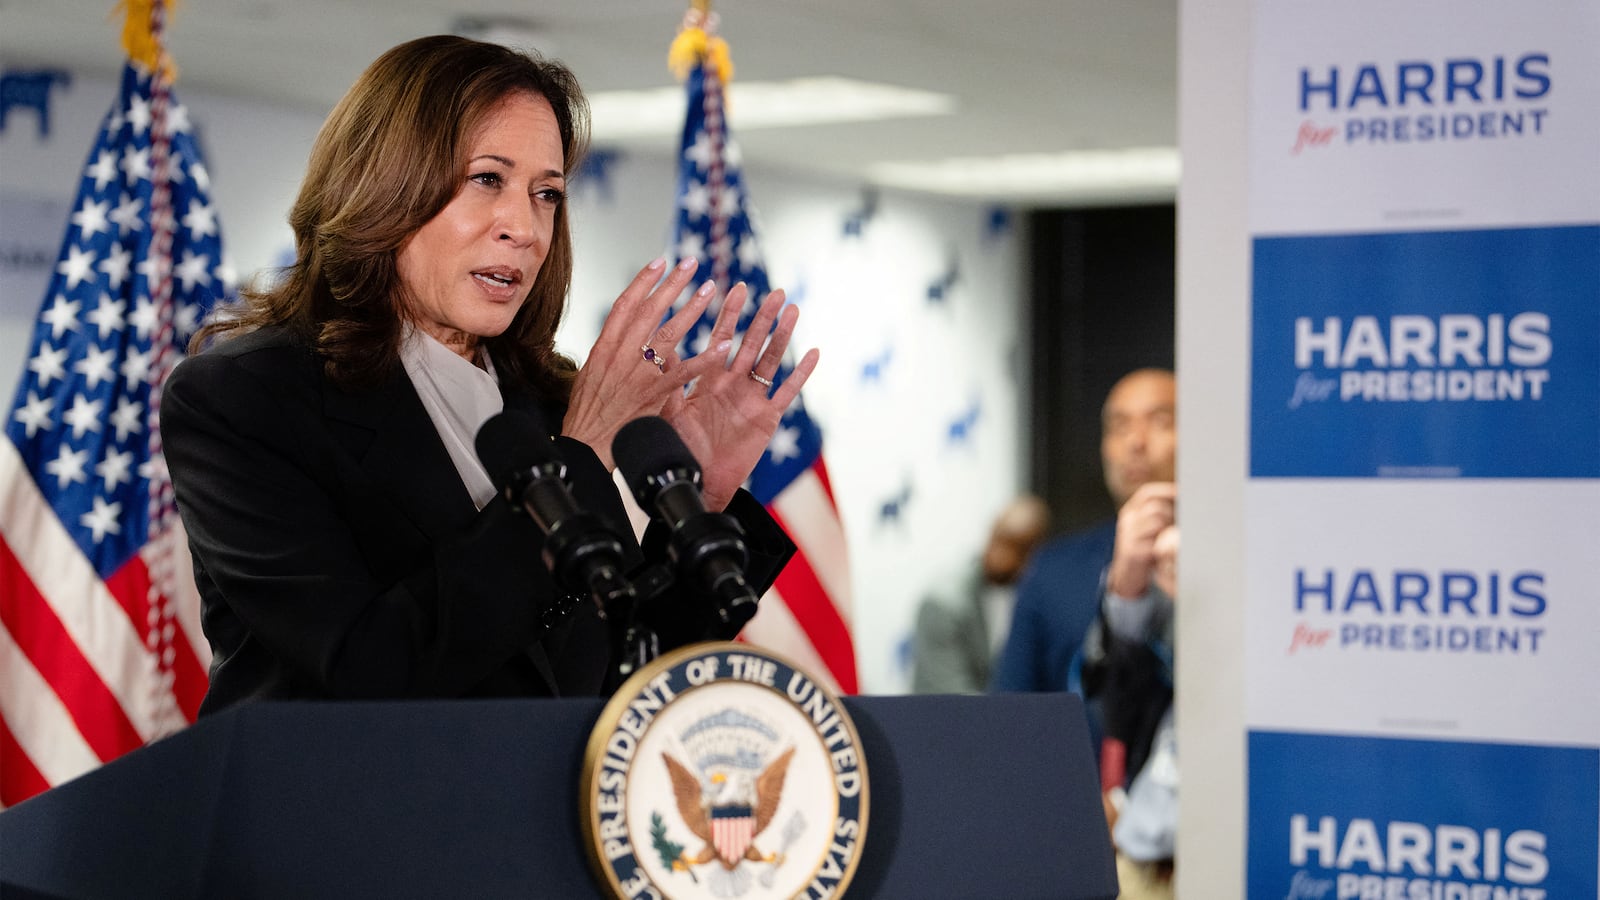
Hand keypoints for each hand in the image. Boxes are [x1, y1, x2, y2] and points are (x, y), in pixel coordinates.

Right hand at [561, 258, 732, 467]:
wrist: (587, 443)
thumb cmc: (588, 410)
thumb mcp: (592, 371)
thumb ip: (613, 350)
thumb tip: (627, 332)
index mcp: (604, 346)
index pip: (626, 304)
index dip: (644, 280)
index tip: (661, 262)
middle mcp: (621, 354)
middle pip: (650, 311)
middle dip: (672, 284)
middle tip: (692, 264)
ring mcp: (638, 373)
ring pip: (669, 334)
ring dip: (692, 309)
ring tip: (710, 289)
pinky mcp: (654, 393)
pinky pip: (685, 372)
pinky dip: (705, 358)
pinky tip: (724, 345)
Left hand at [662, 283, 818, 510]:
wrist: (694, 480)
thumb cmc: (678, 447)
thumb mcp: (670, 409)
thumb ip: (670, 378)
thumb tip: (658, 346)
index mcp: (710, 379)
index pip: (722, 338)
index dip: (730, 314)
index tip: (736, 287)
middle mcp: (734, 384)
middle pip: (752, 343)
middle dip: (763, 317)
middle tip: (776, 291)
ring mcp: (752, 400)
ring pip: (770, 361)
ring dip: (782, 336)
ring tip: (793, 310)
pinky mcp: (766, 419)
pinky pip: (786, 392)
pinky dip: (800, 373)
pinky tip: (813, 352)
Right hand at [1106, 482, 1175, 598]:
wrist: (1127, 575)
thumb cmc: (1145, 549)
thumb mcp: (1149, 528)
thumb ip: (1163, 514)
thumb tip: (1190, 501)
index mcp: (1131, 511)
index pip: (1147, 493)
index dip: (1167, 491)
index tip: (1184, 493)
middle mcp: (1127, 520)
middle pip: (1155, 507)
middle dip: (1172, 515)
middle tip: (1181, 525)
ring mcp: (1128, 536)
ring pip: (1156, 522)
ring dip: (1169, 529)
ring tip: (1174, 539)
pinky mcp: (1132, 552)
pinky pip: (1155, 542)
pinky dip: (1165, 545)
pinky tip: (1169, 549)